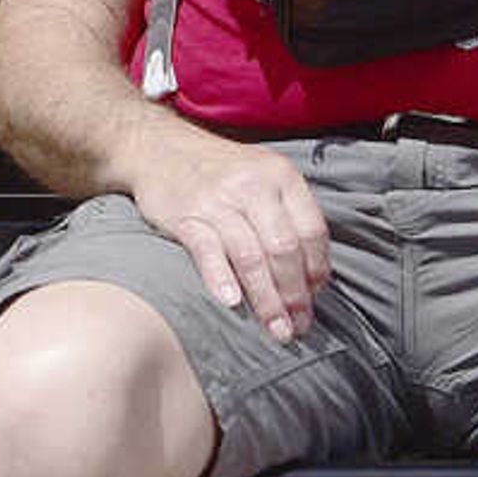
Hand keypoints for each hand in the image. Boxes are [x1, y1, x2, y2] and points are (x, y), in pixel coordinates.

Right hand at [125, 124, 330, 340]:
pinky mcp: (185, 215)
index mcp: (281, 176)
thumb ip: (288, 214)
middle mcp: (253, 186)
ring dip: (266, 299)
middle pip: (284, 249)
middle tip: (299, 326)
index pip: (312, 231)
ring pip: (251, 257)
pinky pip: (208, 251)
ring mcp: (217, 201)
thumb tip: (311, 274)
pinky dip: (221, 279)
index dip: (317, 270)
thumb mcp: (263, 175)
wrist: (160, 147)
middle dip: (295, 294)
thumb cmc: (220, 171)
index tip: (315, 297)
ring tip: (276, 329)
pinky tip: (232, 304)